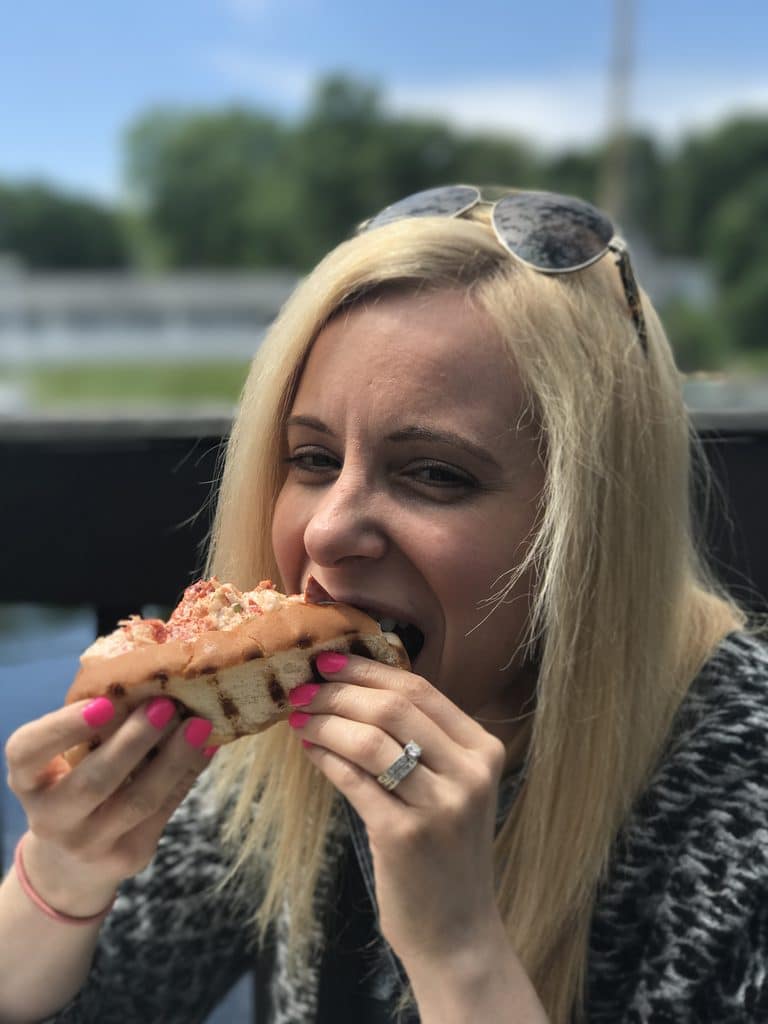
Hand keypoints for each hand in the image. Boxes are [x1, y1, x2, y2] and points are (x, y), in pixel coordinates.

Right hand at [5, 696, 215, 914]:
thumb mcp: (66, 758)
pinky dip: (189, 773)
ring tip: (198, 725)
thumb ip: (93, 727)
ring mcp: (89, 843)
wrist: (73, 862)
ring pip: (138, 800)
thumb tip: (150, 679)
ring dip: (174, 759)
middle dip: (134, 741)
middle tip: (166, 706)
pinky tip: (207, 748)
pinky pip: (165, 811)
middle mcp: (51, 817)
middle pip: (93, 782)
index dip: (64, 727)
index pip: (29, 751)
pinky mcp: (128, 855)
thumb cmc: (74, 783)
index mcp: (28, 779)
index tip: (104, 703)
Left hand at [287, 652, 507, 968]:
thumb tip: (355, 689)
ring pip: (370, 740)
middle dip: (340, 691)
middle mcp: (470, 773)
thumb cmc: (445, 853)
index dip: (369, 669)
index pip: (421, 690)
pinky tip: (309, 748)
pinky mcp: (405, 836)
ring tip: (299, 716)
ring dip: (326, 721)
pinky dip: (326, 757)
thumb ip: (421, 741)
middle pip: (394, 707)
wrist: (458, 934)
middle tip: (304, 687)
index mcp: (484, 751)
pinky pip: (354, 780)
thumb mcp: (452, 788)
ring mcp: (441, 806)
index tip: (330, 660)